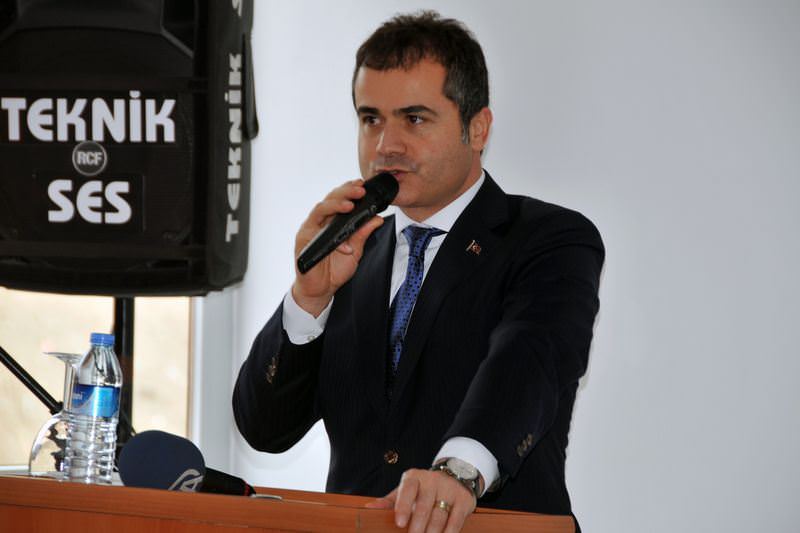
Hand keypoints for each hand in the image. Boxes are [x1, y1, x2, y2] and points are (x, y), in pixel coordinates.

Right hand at [292, 179, 383, 315]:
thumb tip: (377, 218)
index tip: (363, 184)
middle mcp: (320, 222)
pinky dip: (329, 231)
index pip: (339, 199)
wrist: (320, 290)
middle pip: (330, 199)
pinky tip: (342, 237)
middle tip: (360, 189)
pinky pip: (315, 229)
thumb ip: (363, 234)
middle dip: (345, 192)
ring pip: (320, 209)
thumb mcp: (355, 251)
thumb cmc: (334, 270)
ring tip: (350, 204)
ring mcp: (310, 229)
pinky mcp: (303, 240)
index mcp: (331, 222)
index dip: (349, 190)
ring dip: (335, 204)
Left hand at [365, 469, 475, 532]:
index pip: (408, 489)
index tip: (400, 523)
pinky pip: (456, 519)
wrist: (455, 476)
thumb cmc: (423, 489)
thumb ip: (389, 501)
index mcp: (415, 477)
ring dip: (432, 532)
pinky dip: (449, 532)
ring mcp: (449, 489)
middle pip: (425, 506)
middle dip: (418, 526)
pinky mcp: (463, 499)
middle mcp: (433, 480)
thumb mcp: (405, 490)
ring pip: (440, 515)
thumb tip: (368, 508)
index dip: (403, 506)